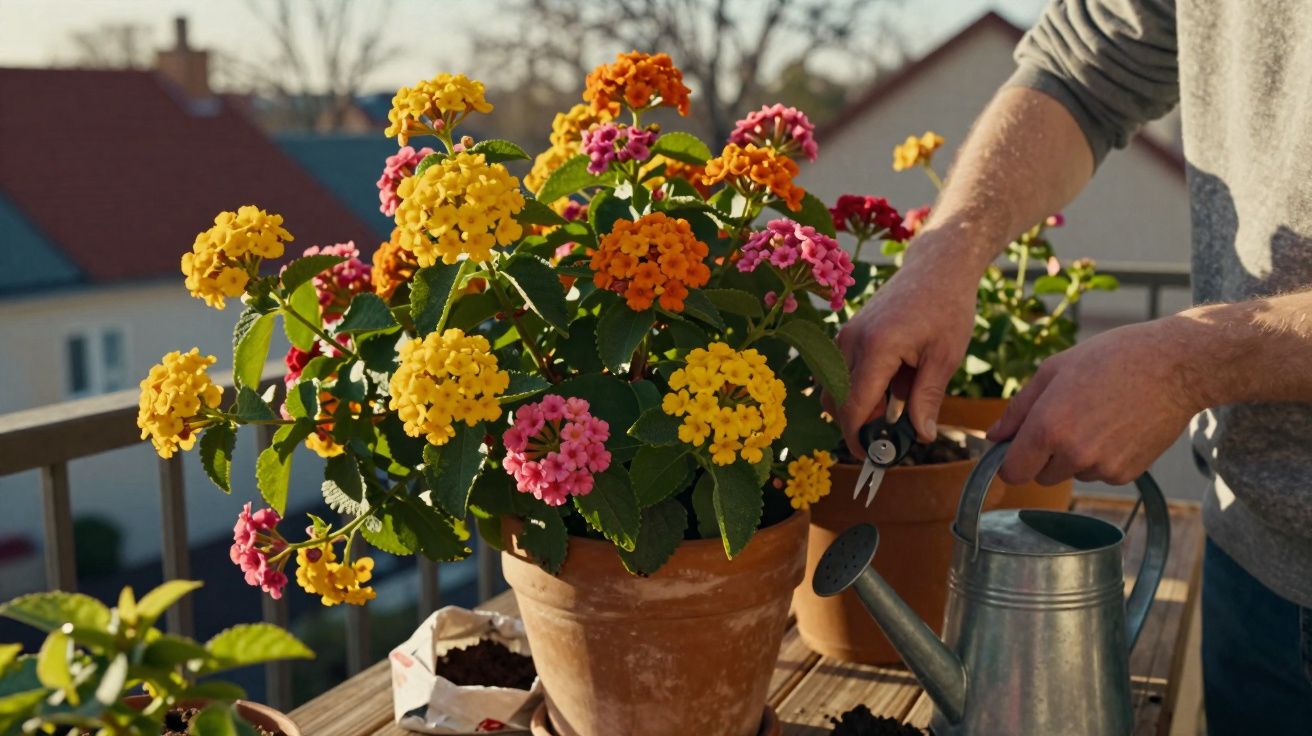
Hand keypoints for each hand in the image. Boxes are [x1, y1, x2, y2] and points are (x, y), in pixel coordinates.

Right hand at [834, 231, 979, 454]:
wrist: (938, 267)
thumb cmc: (947, 307)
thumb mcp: (945, 358)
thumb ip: (928, 399)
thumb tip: (920, 437)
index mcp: (876, 347)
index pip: (854, 406)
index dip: (859, 438)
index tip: (875, 457)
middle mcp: (851, 340)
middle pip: (836, 402)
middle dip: (858, 425)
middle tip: (892, 435)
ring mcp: (845, 335)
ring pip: (835, 389)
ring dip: (859, 407)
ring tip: (897, 405)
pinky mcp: (847, 333)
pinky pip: (842, 373)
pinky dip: (860, 389)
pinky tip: (892, 384)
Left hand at [986, 318, 1202, 485]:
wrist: (1175, 366)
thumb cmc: (1110, 358)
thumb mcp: (1053, 371)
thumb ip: (1018, 409)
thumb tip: (993, 436)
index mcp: (1048, 427)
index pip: (1012, 472)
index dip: (1011, 462)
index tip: (1017, 449)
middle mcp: (1073, 454)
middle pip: (1040, 476)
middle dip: (1043, 457)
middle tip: (1064, 420)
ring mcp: (1102, 467)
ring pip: (1071, 474)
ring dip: (1073, 457)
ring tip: (1096, 416)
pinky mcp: (1127, 474)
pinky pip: (1099, 474)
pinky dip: (1101, 458)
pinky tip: (1116, 427)